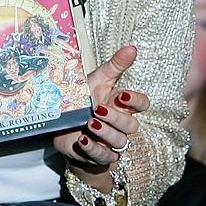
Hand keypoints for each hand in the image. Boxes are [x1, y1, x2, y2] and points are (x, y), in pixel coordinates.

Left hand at [54, 46, 148, 177]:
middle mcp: (119, 124)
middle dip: (117, 118)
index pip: (142, 104)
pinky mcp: (98, 155)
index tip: (122, 95)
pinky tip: (83, 139)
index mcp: (121, 104)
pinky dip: (94, 149)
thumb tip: (133, 48)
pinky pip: (104, 157)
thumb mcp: (97, 80)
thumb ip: (116, 65)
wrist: (62, 124)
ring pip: (120, 142)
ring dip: (106, 132)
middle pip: (131, 125)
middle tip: (98, 109)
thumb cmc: (83, 99)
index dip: (136, 101)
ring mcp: (110, 141)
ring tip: (90, 123)